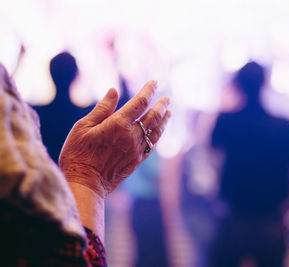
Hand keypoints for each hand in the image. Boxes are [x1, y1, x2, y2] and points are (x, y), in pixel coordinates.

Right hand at [59, 80, 169, 197]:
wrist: (85, 183)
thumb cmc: (78, 154)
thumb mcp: (83, 127)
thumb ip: (102, 109)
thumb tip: (114, 91)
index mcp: (118, 124)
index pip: (140, 102)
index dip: (149, 91)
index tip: (154, 82)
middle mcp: (131, 136)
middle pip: (153, 116)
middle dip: (161, 105)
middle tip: (166, 98)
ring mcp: (136, 149)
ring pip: (156, 131)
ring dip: (163, 119)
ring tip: (168, 111)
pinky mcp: (137, 161)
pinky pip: (152, 144)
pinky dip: (158, 134)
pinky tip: (159, 130)